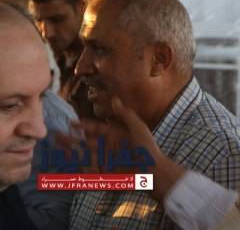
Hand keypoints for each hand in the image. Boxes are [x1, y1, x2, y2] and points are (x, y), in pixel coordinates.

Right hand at [62, 96, 185, 200]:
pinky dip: (78, 167)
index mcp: (115, 135)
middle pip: (86, 142)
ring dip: (70, 151)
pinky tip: (67, 163)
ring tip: (57, 147)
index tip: (71, 122)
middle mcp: (108, 146)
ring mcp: (106, 160)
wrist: (152, 171)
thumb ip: (125, 114)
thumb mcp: (137, 127)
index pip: (96, 128)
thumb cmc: (147, 148)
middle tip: (56, 135)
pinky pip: (88, 169)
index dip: (84, 125)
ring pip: (84, 155)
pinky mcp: (105, 173)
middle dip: (72, 139)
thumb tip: (114, 99)